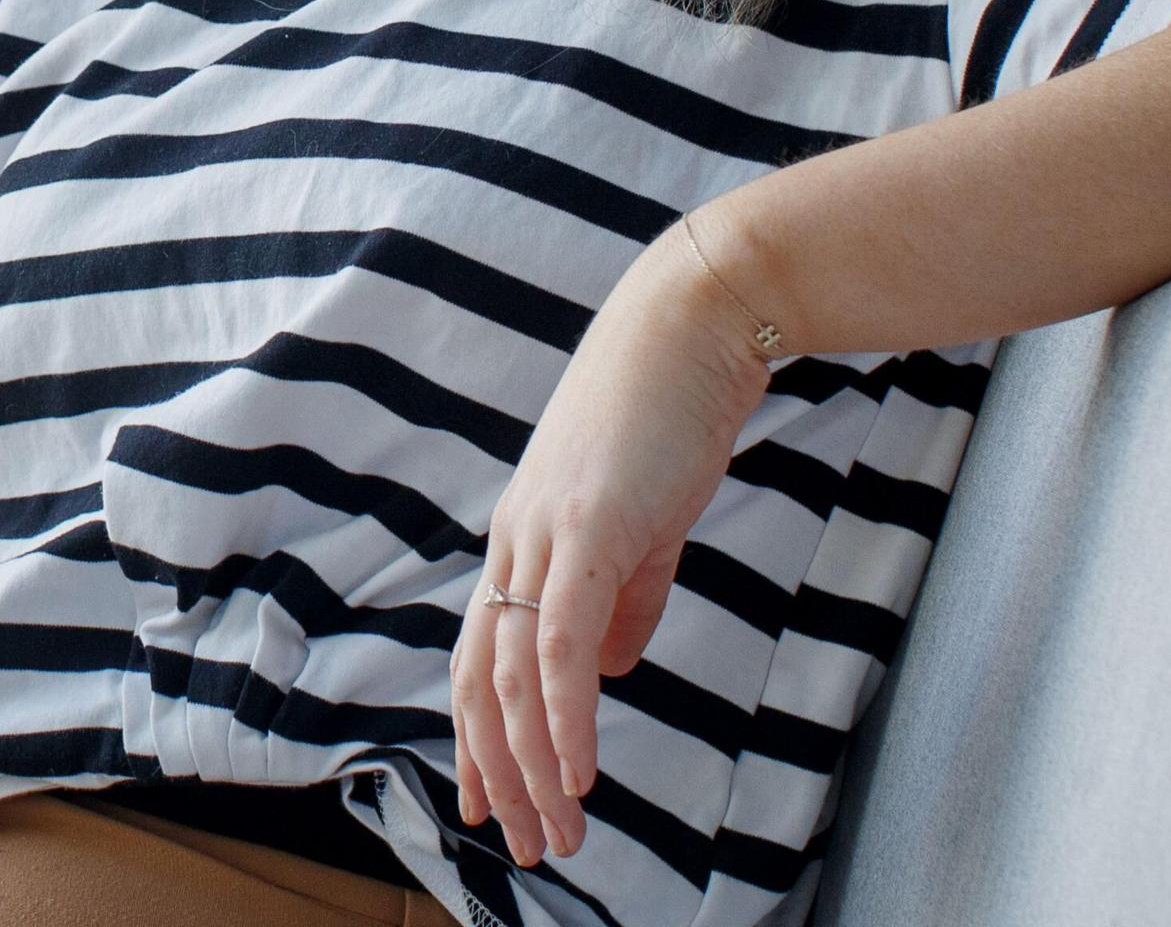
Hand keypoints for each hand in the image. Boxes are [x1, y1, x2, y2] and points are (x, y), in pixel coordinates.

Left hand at [448, 237, 770, 866]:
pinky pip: (562, 643)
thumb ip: (624, 598)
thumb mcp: (644, 522)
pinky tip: (579, 769)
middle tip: (524, 844)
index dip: (476, 734)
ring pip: (512, 675)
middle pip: (481, 679)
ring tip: (557, 829)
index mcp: (524, 539)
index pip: (478, 654)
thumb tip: (605, 671)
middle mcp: (516, 541)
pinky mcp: (589, 528)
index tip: (486, 802)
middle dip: (498, 772)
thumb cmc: (670, 413)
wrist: (694, 326)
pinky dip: (564, 714)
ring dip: (532, 765)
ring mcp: (544, 534)